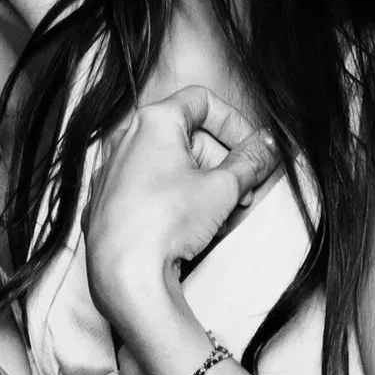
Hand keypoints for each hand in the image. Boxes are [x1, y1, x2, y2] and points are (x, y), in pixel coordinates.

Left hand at [81, 87, 276, 368]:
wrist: (126, 274)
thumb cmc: (169, 222)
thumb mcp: (223, 188)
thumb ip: (251, 160)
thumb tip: (269, 144)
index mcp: (152, 120)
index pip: (202, 100)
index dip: (234, 122)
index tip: (252, 148)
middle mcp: (125, 137)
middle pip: (186, 135)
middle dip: (221, 160)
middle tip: (243, 190)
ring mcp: (111, 169)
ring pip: (168, 163)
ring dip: (201, 182)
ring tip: (220, 214)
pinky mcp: (105, 200)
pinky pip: (148, 186)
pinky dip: (173, 196)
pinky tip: (188, 226)